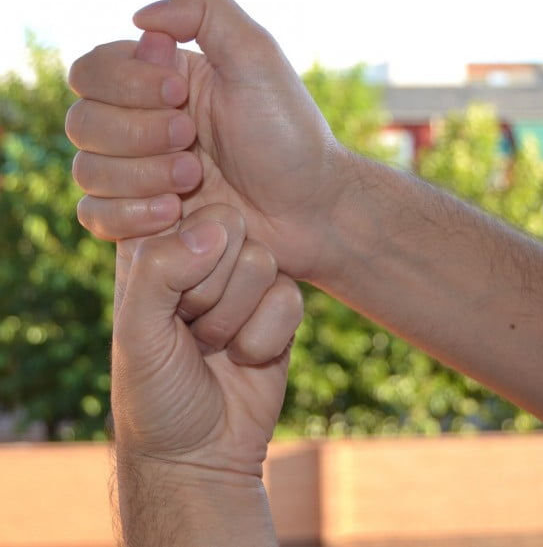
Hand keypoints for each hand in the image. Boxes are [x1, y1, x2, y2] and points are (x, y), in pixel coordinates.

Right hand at [66, 0, 351, 280]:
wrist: (308, 209)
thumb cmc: (288, 136)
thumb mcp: (257, 57)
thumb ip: (203, 9)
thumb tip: (139, 20)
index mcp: (160, 83)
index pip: (91, 72)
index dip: (126, 84)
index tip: (181, 94)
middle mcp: (143, 127)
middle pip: (83, 124)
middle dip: (139, 134)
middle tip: (193, 141)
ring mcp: (142, 177)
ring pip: (87, 172)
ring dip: (140, 175)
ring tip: (195, 179)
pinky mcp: (146, 221)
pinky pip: (96, 216)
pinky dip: (128, 214)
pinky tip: (174, 212)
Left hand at [112, 205, 302, 474]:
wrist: (201, 451)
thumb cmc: (156, 391)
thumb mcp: (136, 331)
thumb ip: (159, 270)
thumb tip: (216, 229)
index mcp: (159, 250)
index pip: (184, 208)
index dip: (181, 256)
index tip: (168, 303)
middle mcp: (204, 257)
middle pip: (231, 226)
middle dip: (208, 292)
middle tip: (189, 327)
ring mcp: (246, 282)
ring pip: (263, 262)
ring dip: (233, 319)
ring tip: (213, 345)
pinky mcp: (280, 307)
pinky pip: (290, 297)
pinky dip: (263, 338)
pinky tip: (244, 357)